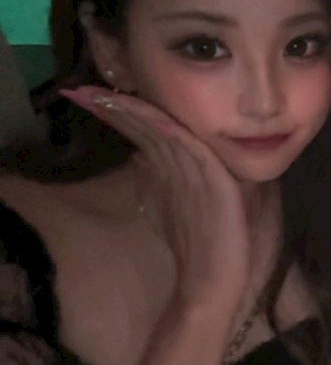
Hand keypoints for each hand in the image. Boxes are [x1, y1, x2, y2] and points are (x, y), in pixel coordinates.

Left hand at [62, 87, 250, 315]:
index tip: (88, 98)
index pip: (146, 131)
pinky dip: (161, 125)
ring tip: (97, 95)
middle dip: (115, 105)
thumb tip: (137, 157)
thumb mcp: (171, 209)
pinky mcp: (210, 175)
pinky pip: (182, 143)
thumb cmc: (204, 244)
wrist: (215, 276)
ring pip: (160, 128)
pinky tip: (141, 112)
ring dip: (128, 110)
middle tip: (81, 89)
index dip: (119, 112)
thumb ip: (155, 184)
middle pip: (148, 124)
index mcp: (179, 166)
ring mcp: (197, 167)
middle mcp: (186, 161)